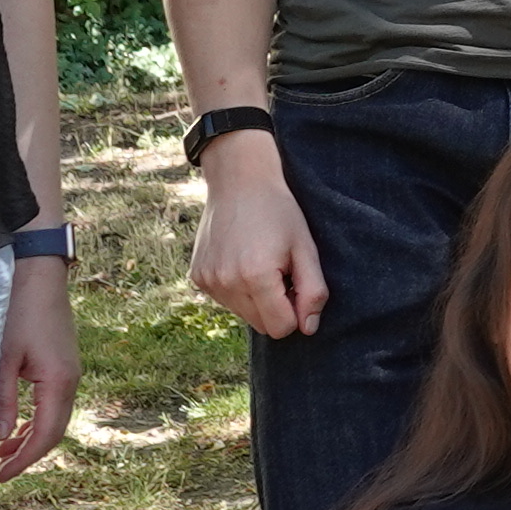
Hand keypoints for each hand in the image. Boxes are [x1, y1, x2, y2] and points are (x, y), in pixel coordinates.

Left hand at [0, 257, 79, 477]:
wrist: (37, 272)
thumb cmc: (17, 311)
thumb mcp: (2, 357)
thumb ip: (2, 398)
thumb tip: (1, 436)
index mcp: (59, 381)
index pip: (47, 434)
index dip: (25, 459)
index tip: (2, 476)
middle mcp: (71, 379)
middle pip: (54, 429)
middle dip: (28, 452)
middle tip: (0, 470)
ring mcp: (69, 369)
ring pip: (54, 415)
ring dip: (31, 435)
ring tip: (4, 450)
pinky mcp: (61, 360)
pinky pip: (52, 400)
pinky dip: (36, 416)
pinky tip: (18, 421)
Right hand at [189, 137, 324, 341]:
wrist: (238, 181)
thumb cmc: (278, 212)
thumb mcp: (305, 248)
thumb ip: (313, 291)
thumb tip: (308, 328)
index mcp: (255, 277)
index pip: (281, 328)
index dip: (296, 312)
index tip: (297, 285)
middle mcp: (226, 283)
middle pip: (261, 325)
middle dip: (276, 307)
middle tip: (281, 271)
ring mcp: (207, 281)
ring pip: (243, 315)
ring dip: (257, 299)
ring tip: (260, 262)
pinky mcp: (197, 276)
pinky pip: (226, 300)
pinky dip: (237, 289)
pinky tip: (241, 260)